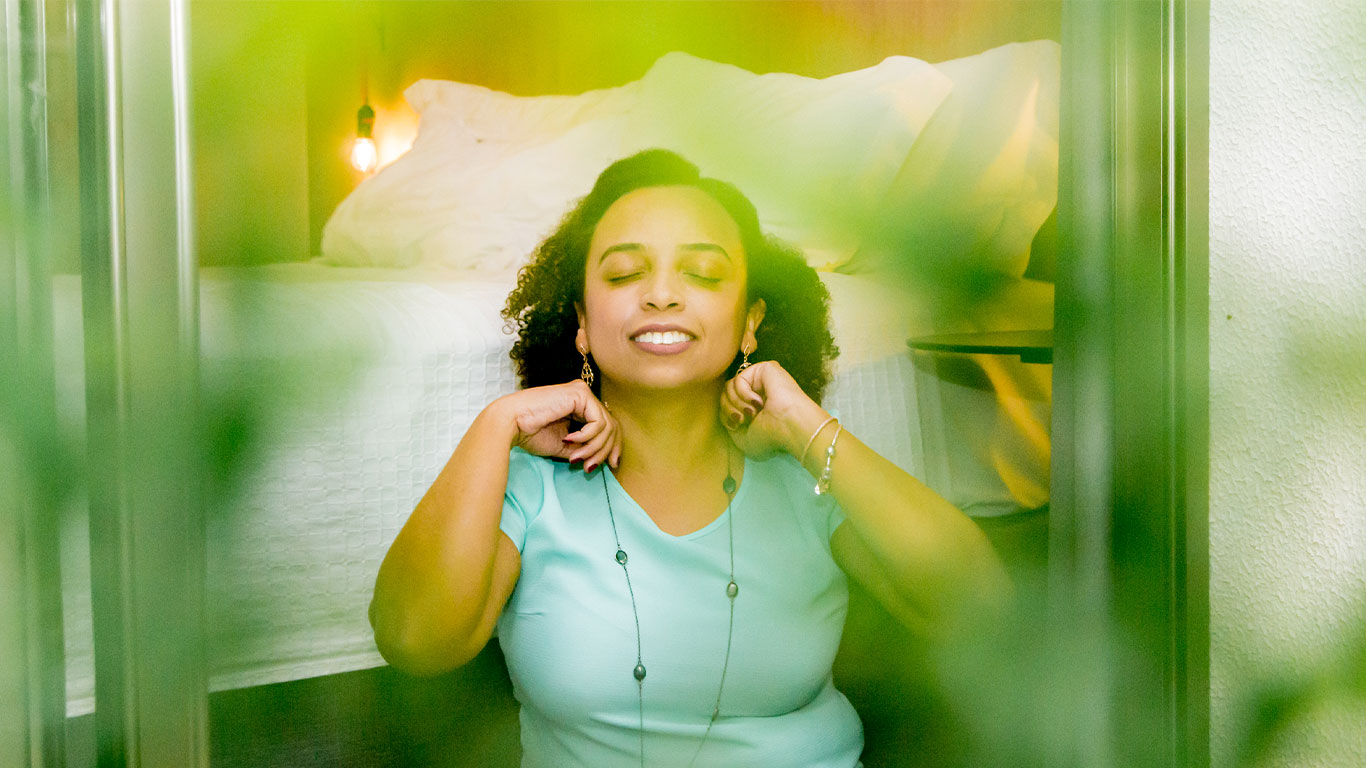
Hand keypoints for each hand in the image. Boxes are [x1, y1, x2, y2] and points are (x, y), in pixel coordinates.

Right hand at [496, 380, 620, 471]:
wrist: (511, 423)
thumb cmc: (531, 434)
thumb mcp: (564, 446)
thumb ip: (583, 449)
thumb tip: (603, 460)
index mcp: (579, 406)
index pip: (607, 425)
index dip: (613, 446)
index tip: (612, 465)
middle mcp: (584, 397)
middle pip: (612, 425)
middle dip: (606, 450)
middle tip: (591, 466)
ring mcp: (583, 393)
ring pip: (607, 426)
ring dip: (593, 448)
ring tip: (575, 458)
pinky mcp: (581, 394)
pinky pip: (598, 422)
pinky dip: (586, 437)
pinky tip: (568, 440)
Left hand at [720, 361, 828, 459]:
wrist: (788, 427)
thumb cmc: (770, 437)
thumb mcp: (741, 436)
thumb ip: (728, 418)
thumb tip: (726, 406)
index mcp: (753, 405)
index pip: (726, 404)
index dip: (726, 416)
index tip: (738, 426)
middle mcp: (757, 390)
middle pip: (725, 394)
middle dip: (729, 410)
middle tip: (744, 419)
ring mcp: (760, 378)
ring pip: (729, 386)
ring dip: (737, 404)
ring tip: (753, 412)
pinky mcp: (765, 368)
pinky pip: (739, 379)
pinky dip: (744, 394)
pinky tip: (759, 402)